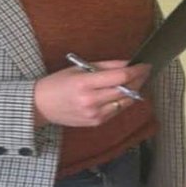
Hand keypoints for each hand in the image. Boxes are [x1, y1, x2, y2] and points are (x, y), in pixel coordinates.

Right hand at [32, 60, 150, 127]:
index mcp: (85, 84)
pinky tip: (123, 92)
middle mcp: (91, 101)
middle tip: (145, 71)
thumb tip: (128, 63)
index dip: (137, 70)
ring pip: (125, 102)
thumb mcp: (79, 68)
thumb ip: (106, 66)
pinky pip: (117, 111)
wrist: (41, 106)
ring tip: (137, 81)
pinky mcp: (96, 123)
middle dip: (139, 80)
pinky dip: (123, 101)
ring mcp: (94, 114)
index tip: (145, 64)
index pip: (120, 77)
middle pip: (126, 90)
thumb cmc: (58, 83)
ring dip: (134, 91)